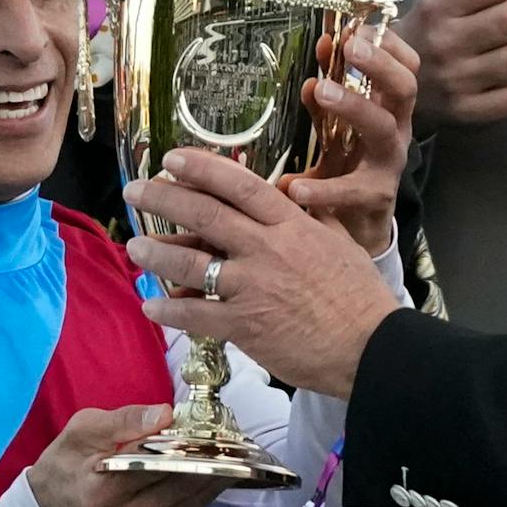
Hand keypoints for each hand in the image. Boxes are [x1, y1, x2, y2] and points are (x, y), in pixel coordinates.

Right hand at [27, 404, 232, 506]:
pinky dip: (202, 492)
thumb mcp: (82, 430)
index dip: (184, 446)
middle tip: (234, 439)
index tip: (211, 430)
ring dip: (213, 477)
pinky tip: (215, 473)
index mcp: (98, 492)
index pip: (152, 465)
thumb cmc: (66, 463)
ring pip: (190, 501)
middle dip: (207, 460)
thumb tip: (165, 414)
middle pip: (178, 484)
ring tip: (234, 453)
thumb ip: (123, 421)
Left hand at [125, 151, 398, 399]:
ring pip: (192, 265)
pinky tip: (151, 306)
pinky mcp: (246, 326)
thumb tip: (294, 193)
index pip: (240, 186)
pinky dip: (170, 311)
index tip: (173, 158)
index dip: (202, 169)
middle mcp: (268, 250)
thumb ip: (313, 216)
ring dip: (157, 254)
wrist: (372, 347)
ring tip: (135, 248)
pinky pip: (197, 316)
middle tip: (135, 191)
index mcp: (292, 225)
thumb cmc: (361, 297)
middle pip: (206, 216)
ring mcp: (254, 288)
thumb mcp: (341, 242)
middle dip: (164, 199)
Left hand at [277, 27, 420, 255]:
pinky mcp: (374, 199)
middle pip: (404, 89)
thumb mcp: (338, 126)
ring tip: (320, 91)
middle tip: (350, 47)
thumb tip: (321, 45)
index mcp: (390, 110)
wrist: (360, 229)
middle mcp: (397, 132)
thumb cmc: (349, 168)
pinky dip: (323, 188)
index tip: (361, 26)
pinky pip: (353, 189)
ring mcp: (388, 165)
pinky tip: (294, 186)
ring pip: (383, 129)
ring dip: (354, 106)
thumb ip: (328, 90)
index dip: (390, 45)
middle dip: (379, 65)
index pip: (406, 68)